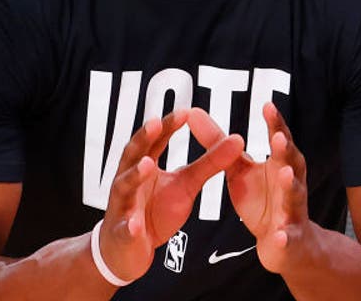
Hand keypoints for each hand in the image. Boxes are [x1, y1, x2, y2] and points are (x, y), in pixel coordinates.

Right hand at [98, 109, 244, 283]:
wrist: (130, 248)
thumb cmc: (155, 211)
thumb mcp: (186, 185)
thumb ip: (209, 163)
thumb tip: (237, 139)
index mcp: (145, 164)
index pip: (155, 140)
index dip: (167, 126)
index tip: (184, 112)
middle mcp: (129, 179)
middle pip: (134, 154)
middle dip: (143, 139)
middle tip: (155, 124)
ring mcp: (123, 205)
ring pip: (125, 187)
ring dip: (135, 175)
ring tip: (147, 165)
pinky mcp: (123, 232)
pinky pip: (126, 229)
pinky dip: (130, 226)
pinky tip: (135, 224)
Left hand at [190, 103, 315, 273]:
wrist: (284, 242)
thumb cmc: (263, 199)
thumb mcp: (238, 170)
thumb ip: (219, 144)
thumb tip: (193, 112)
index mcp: (280, 163)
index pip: (278, 138)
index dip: (274, 123)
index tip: (267, 105)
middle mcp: (290, 182)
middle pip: (290, 162)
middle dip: (285, 149)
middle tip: (278, 136)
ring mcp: (292, 209)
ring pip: (293, 195)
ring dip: (290, 185)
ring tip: (285, 173)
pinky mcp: (288, 236)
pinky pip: (286, 236)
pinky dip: (283, 236)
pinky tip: (278, 235)